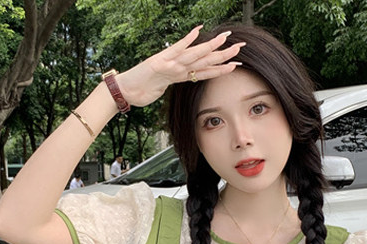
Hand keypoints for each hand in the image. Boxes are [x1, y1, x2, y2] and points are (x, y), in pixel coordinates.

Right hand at [116, 26, 244, 107]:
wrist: (126, 90)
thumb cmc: (141, 90)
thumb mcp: (162, 88)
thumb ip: (173, 82)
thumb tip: (183, 80)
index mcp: (180, 72)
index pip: (204, 67)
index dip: (220, 65)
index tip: (235, 60)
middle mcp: (177, 65)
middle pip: (205, 59)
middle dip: (223, 53)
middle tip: (240, 46)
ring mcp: (170, 64)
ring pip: (196, 56)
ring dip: (212, 49)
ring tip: (227, 42)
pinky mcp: (160, 64)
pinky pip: (176, 51)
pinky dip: (187, 40)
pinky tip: (198, 31)